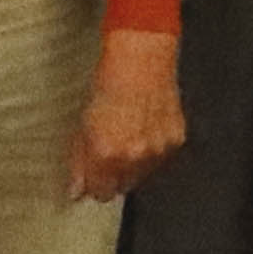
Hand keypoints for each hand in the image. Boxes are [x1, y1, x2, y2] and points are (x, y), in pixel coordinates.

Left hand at [71, 29, 189, 202]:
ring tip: (129, 135)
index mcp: (107, 154)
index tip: (93, 176)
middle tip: (110, 152)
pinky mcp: (176, 140)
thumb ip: (79, 162)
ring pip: (143, 175)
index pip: (101, 193)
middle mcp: (134, 157)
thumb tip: (76, 192)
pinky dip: (153, 150)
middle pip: (123, 188)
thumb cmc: (108, 85)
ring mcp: (158, 150)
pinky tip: (145, 128)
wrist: (141, 60)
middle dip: (114, 176)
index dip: (95, 185)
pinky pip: (161, 158)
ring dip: (134, 164)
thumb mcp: (83, 124)